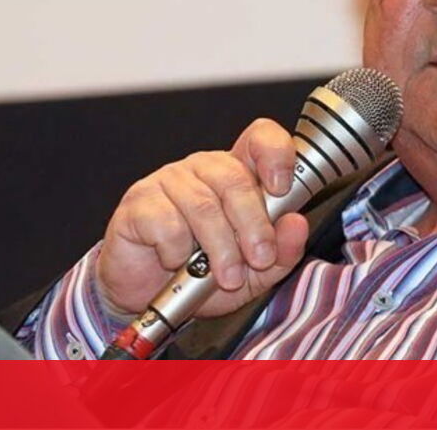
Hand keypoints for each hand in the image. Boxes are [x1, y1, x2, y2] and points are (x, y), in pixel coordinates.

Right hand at [96, 119, 308, 317]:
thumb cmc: (201, 274)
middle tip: (259, 259)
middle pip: (235, 179)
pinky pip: (167, 223)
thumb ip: (282, 251)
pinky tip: (177, 262)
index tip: (281, 188)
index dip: (276, 154)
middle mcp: (203, 170)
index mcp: (236, 174)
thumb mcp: (255, 272)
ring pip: (204, 206)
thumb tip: (297, 225)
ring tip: (226, 277)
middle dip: (254, 225)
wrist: (147, 295)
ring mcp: (169, 181)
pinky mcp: (140, 202)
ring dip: (221, 248)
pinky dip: (178, 252)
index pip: (260, 139)